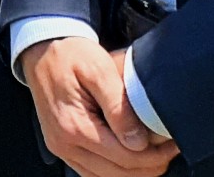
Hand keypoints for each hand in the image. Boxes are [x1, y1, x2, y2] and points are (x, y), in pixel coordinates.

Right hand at [21, 37, 177, 176]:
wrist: (41, 49)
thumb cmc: (69, 54)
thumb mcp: (98, 70)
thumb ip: (118, 106)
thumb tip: (138, 141)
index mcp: (74, 126)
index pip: (125, 158)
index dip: (155, 155)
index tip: (172, 143)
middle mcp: (65, 144)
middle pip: (119, 174)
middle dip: (150, 165)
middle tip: (170, 150)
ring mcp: (62, 148)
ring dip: (135, 171)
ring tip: (156, 153)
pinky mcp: (63, 147)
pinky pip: (94, 172)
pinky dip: (117, 170)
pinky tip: (132, 155)